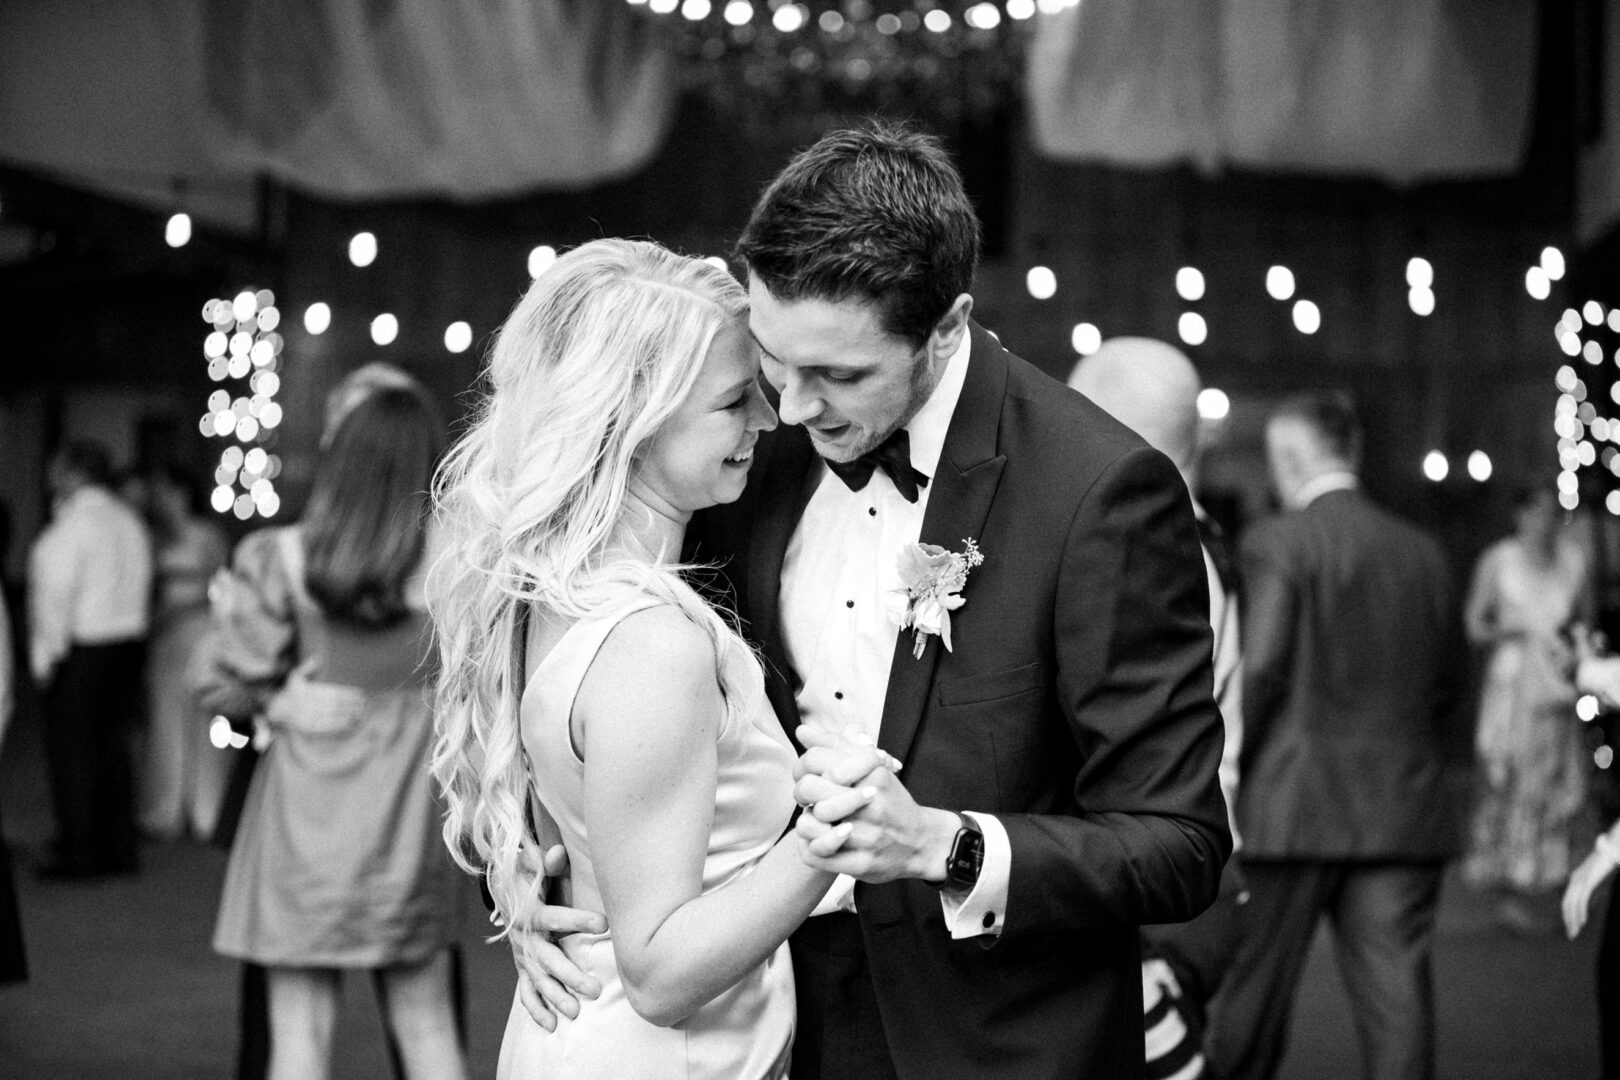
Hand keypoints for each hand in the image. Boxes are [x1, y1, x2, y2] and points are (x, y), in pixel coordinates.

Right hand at [266, 659, 364, 733]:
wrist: (273, 710)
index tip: (361, 694)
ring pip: (334, 715)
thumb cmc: (287, 692)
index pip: (334, 693)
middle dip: (352, 704)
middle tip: (365, 703)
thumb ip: (306, 668)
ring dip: (349, 714)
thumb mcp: (294, 677)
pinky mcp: (310, 727)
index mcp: (311, 693)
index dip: (348, 694)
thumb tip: (317, 658)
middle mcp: (312, 705)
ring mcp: (312, 716)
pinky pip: (328, 726)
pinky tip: (351, 722)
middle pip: (337, 705)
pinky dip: (341, 724)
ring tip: (362, 712)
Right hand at [507, 844, 607, 1030]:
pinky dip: (536, 1010)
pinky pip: (526, 993)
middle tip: (595, 990)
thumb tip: (557, 851)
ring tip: (577, 1013)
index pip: (555, 917)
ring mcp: (523, 957)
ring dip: (556, 998)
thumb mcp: (534, 867)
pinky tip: (551, 1026)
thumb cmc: (528, 878)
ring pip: (539, 981)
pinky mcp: (523, 969)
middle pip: (547, 960)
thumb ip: (547, 862)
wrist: (504, 893)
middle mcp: (526, 938)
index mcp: (531, 912)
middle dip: (570, 976)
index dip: (577, 920)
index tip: (604, 924)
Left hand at [793, 725, 956, 883]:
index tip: (811, 774)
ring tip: (817, 821)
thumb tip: (802, 731)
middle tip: (812, 799)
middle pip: (809, 788)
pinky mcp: (861, 863)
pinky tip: (820, 841)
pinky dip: (810, 847)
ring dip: (807, 822)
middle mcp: (870, 802)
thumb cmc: (890, 801)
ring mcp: (866, 835)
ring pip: (807, 823)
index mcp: (872, 772)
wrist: (922, 841)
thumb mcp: (871, 766)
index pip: (817, 758)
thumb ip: (837, 746)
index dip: (804, 766)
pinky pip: (814, 854)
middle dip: (804, 793)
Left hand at [1562, 842, 1618, 938]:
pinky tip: (1582, 921)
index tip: (1572, 928)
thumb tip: (1586, 895)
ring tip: (1575, 931)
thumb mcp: (1596, 876)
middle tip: (1571, 935)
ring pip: (1572, 903)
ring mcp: (1580, 879)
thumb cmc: (1606, 861)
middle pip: (1567, 904)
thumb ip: (1590, 885)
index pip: (1568, 901)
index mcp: (1575, 879)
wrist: (1610, 848)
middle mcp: (1575, 879)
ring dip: (1573, 919)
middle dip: (1568, 920)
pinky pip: (1581, 898)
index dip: (1568, 915)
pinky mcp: (1587, 880)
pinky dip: (1580, 911)